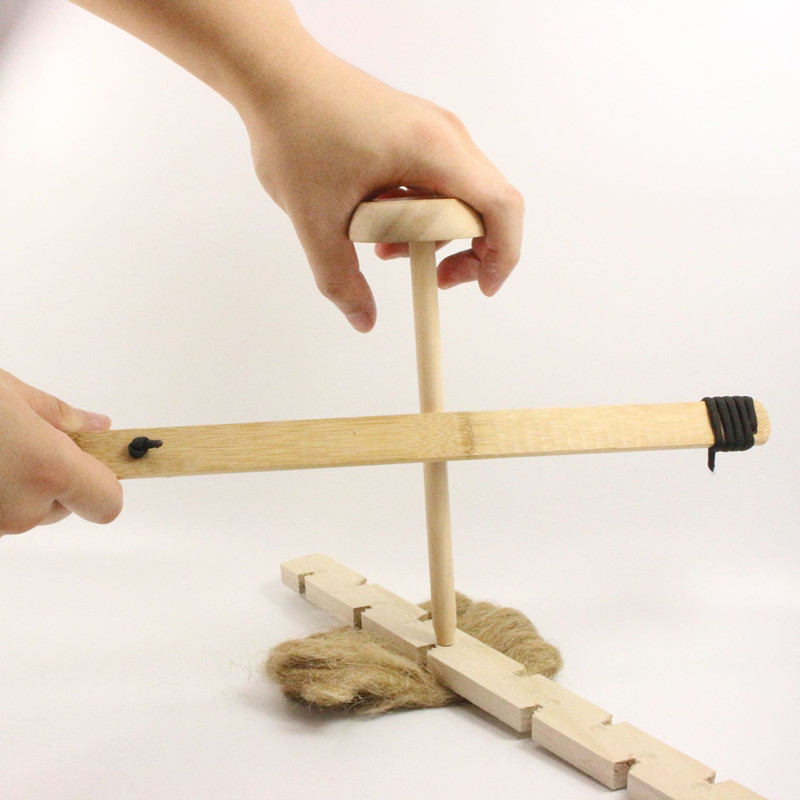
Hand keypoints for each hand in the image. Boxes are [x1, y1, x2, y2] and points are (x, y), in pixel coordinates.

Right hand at [0, 369, 122, 534]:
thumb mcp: (9, 393)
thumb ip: (59, 415)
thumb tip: (97, 426)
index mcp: (48, 469)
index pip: (108, 501)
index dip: (106, 482)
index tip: (96, 459)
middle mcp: (23, 509)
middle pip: (65, 504)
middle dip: (55, 476)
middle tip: (29, 442)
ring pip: (27, 509)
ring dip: (20, 485)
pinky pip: (0, 510)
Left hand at [243, 46, 523, 331]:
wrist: (274, 72)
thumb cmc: (295, 133)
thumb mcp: (315, 220)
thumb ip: (341, 279)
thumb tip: (364, 321)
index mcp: (433, 150)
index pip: (500, 206)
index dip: (502, 254)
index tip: (481, 288)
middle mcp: (445, 134)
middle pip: (486, 205)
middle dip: (468, 251)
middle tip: (433, 279)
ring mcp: (433, 129)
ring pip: (461, 195)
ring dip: (436, 234)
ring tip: (387, 253)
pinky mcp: (416, 130)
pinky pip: (439, 180)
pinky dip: (421, 212)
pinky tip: (378, 224)